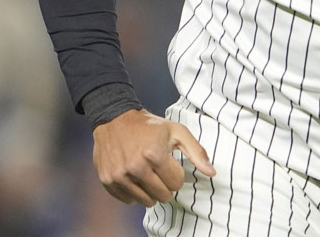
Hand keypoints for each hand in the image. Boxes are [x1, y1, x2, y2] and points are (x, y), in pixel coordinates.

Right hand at [92, 109, 215, 206]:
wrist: (114, 119)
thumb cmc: (149, 126)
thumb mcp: (177, 131)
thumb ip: (197, 152)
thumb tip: (212, 172)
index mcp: (154, 154)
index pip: (176, 184)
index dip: (177, 175)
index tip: (171, 165)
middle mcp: (135, 167)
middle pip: (162, 195)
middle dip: (166, 186)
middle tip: (161, 173)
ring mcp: (119, 175)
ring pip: (146, 201)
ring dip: (151, 192)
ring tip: (149, 176)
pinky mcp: (107, 180)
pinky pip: (127, 200)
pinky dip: (134, 193)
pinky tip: (135, 178)